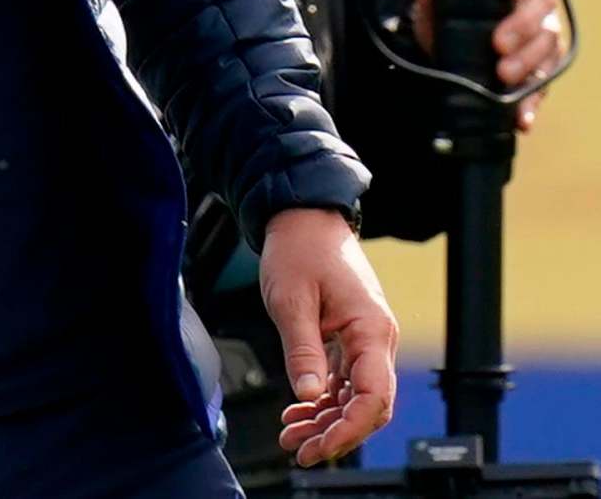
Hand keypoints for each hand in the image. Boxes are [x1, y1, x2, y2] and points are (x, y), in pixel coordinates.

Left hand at [262, 208, 397, 467]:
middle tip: (299, 450)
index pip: (373, 397)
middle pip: (367, 405)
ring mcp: (365, 339)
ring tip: (291, 435)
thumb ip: (302, 349)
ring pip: (354, 396)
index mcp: (371, 330)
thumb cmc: (299, 249)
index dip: (349, 429)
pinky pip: (343, 379)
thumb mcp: (291, 300)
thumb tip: (308, 395)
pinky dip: (323, 398)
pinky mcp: (350, 337)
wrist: (302, 217)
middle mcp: (377, 339)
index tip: (319, 447)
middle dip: (335, 433)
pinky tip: (298, 410)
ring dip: (326, 419)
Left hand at [410, 0, 562, 130]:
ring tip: (504, 75)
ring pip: (548, 41)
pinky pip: (546, 80)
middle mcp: (533, 1)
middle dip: (522, 24)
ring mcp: (543, 33)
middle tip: (498, 43)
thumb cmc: (449, 20)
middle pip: (542, 3)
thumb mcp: (433, 7)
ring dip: (528, 59)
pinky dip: (532, 97)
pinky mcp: (543, 66)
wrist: (445, 53)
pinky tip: (521, 112)